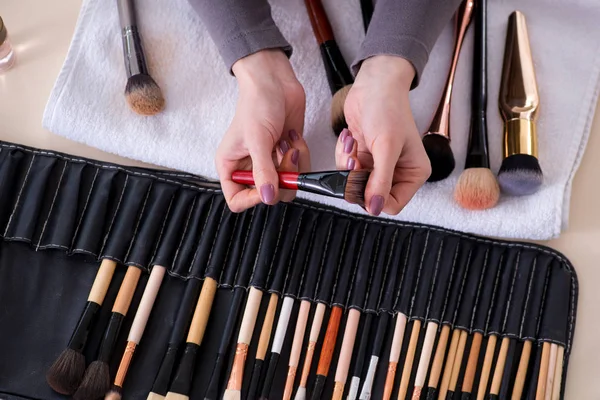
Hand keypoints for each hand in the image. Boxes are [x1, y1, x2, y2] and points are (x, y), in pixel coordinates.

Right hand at [216, 50, 309, 211]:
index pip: (237, 200)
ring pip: (286, 186)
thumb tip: (268, 198)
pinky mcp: (286, 155)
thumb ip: (263, 171)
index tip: (268, 185)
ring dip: (293, 167)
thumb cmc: (256, 104)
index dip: (253, 199)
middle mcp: (249, 168)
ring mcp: (269, 162)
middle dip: (281, 180)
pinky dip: (301, 156)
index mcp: (231, 166)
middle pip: (267, 196)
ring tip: (288, 145)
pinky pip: (299, 171)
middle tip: (283, 158)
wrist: (274, 81)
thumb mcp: (257, 140)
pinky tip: (293, 138)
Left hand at [336, 56, 430, 215]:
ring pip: (354, 184)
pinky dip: (344, 155)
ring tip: (353, 143)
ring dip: (348, 164)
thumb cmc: (388, 109)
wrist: (374, 84)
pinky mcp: (364, 157)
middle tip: (355, 158)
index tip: (361, 180)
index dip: (373, 197)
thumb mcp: (386, 147)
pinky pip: (346, 170)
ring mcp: (379, 166)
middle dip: (357, 177)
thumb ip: (380, 181)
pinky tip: (350, 138)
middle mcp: (398, 173)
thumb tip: (375, 207)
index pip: (392, 205)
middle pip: (370, 196)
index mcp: (414, 174)